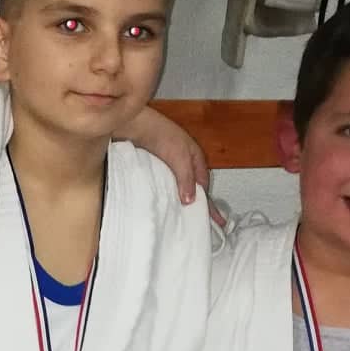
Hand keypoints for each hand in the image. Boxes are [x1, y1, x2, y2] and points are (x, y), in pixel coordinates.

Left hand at [123, 107, 224, 225]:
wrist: (134, 125)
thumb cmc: (161, 133)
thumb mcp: (179, 157)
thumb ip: (186, 179)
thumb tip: (191, 200)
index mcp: (196, 160)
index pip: (204, 188)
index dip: (209, 204)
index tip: (215, 221)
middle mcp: (184, 165)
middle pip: (193, 190)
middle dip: (197, 206)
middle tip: (199, 225)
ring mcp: (169, 168)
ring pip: (178, 190)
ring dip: (179, 203)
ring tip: (181, 221)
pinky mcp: (154, 170)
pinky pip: (163, 187)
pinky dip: (165, 197)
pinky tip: (162, 206)